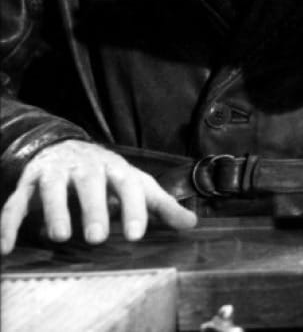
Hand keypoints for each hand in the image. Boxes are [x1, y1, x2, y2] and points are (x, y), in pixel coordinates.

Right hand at [0, 140, 197, 252]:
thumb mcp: (136, 186)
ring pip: (53, 187)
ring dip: (55, 210)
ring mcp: (55, 172)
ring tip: (60, 236)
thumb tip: (191, 223)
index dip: (134, 208)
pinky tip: (6, 246)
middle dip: (94, 208)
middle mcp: (86, 167)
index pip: (129, 185)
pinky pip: (16, 201)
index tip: (135, 235)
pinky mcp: (29, 182)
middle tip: (97, 238)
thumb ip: (160, 205)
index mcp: (115, 168)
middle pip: (90, 183)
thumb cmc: (109, 175)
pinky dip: (9, 222)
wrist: (67, 149)